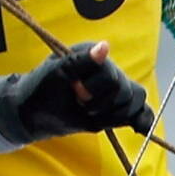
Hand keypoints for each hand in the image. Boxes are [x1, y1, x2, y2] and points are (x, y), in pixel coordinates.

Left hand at [0, 42, 152, 143]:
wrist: (32, 113)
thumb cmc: (40, 90)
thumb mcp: (56, 74)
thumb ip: (83, 62)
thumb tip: (105, 46)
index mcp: (95, 54)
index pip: (113, 78)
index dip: (95, 91)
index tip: (74, 91)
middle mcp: (109, 69)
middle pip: (126, 92)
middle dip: (102, 105)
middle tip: (80, 104)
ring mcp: (115, 89)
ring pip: (135, 102)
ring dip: (112, 115)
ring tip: (90, 114)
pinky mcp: (117, 108)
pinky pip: (141, 112)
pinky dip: (143, 120)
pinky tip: (139, 129)